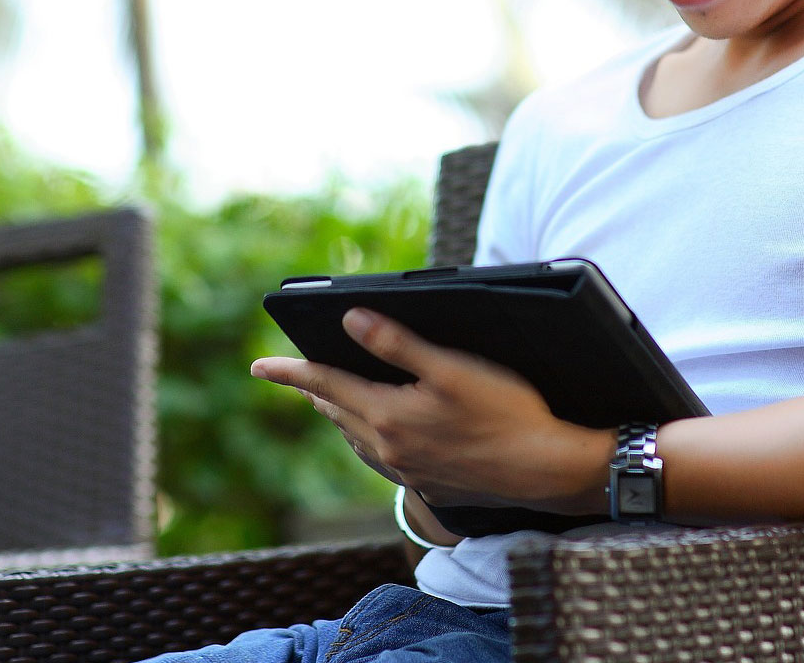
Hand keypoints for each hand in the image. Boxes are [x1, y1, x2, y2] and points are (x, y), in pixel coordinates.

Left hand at [251, 308, 611, 512]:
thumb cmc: (507, 411)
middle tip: (294, 375)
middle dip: (313, 390)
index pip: (325, 386)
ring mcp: (408, 471)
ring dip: (339, 415)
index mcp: (388, 416)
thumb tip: (349, 320)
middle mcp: (389, 448)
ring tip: (328, 399)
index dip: (289, 372)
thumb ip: (397, 343)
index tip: (257, 365)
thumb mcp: (452, 367)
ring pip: (356, 438)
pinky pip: (380, 458)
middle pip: (336, 413)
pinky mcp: (430, 483)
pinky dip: (366, 437)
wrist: (546, 468)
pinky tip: (378, 433)